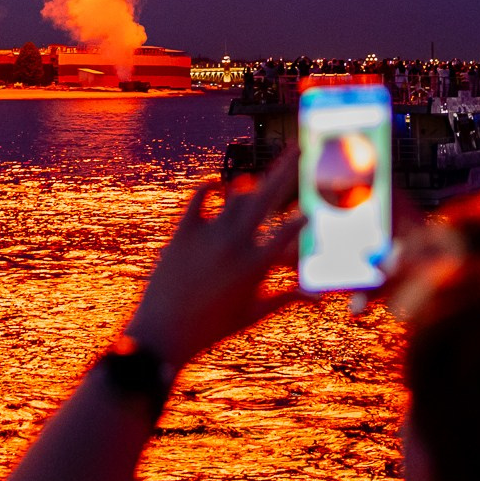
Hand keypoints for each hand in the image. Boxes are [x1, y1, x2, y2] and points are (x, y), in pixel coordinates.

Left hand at [123, 153, 303, 367]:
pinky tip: (218, 183)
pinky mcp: (184, 231)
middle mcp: (234, 243)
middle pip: (266, 196)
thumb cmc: (211, 329)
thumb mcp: (252, 313)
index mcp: (255, 265)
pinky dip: (210, 187)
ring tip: (259, 181)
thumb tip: (317, 296)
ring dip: (249, 186)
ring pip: (235, 196)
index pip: (287, 230)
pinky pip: (199, 198)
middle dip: (287, 169)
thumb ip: (286, 298)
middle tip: (300, 147)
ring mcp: (208, 234)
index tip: (312, 204)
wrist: (163, 333)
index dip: (302, 216)